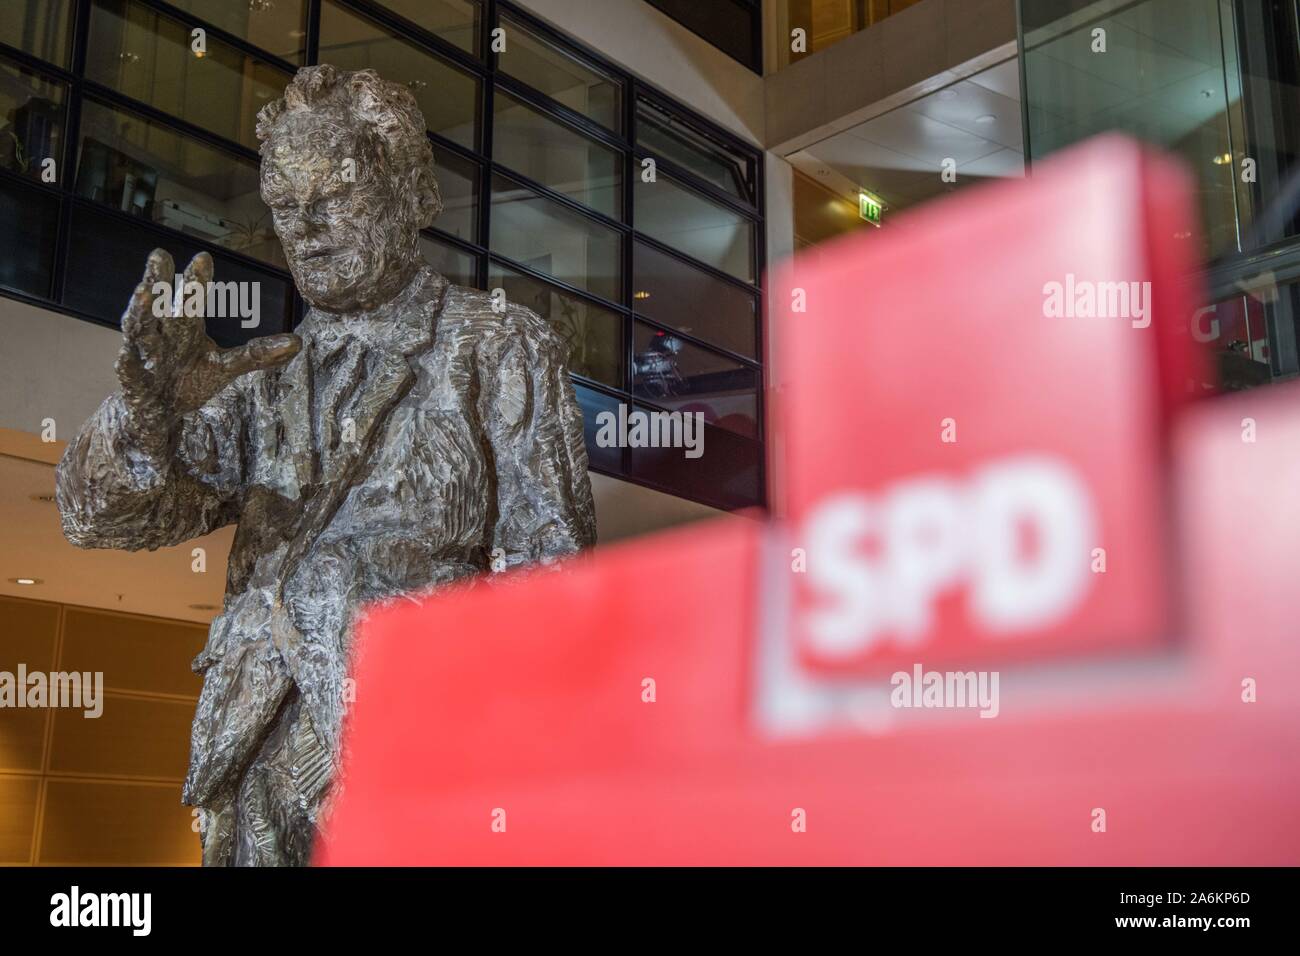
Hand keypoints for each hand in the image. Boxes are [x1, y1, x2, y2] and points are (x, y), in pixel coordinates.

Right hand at [115, 248, 301, 450]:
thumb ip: (257, 354)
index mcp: (185, 327)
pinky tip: (124, 356)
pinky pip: (128, 372)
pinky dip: (127, 364)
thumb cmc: (190, 381)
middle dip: (159, 281)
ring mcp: (145, 357)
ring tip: (143, 293)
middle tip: (159, 255)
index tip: (204, 257)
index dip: (198, 280)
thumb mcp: (226, 367)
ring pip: (139, 332)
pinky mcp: (133, 383)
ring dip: (140, 313)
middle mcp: (162, 335)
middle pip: (161, 305)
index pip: (192, 300)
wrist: (159, 414)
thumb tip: (298, 343)